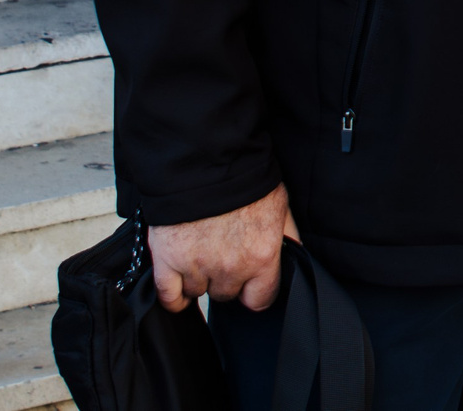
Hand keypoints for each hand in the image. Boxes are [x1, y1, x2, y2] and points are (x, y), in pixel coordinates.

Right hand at [149, 185, 299, 312]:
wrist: (206, 162)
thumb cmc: (245, 180)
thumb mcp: (280, 206)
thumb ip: (287, 237)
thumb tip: (295, 256)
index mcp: (261, 256)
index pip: (260, 300)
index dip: (255, 292)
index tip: (250, 284)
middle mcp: (230, 267)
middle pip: (226, 295)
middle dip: (226, 279)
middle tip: (223, 255)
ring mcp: (197, 266)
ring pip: (198, 293)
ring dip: (200, 280)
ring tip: (201, 256)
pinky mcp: (168, 261)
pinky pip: (169, 297)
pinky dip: (173, 297)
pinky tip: (179, 288)